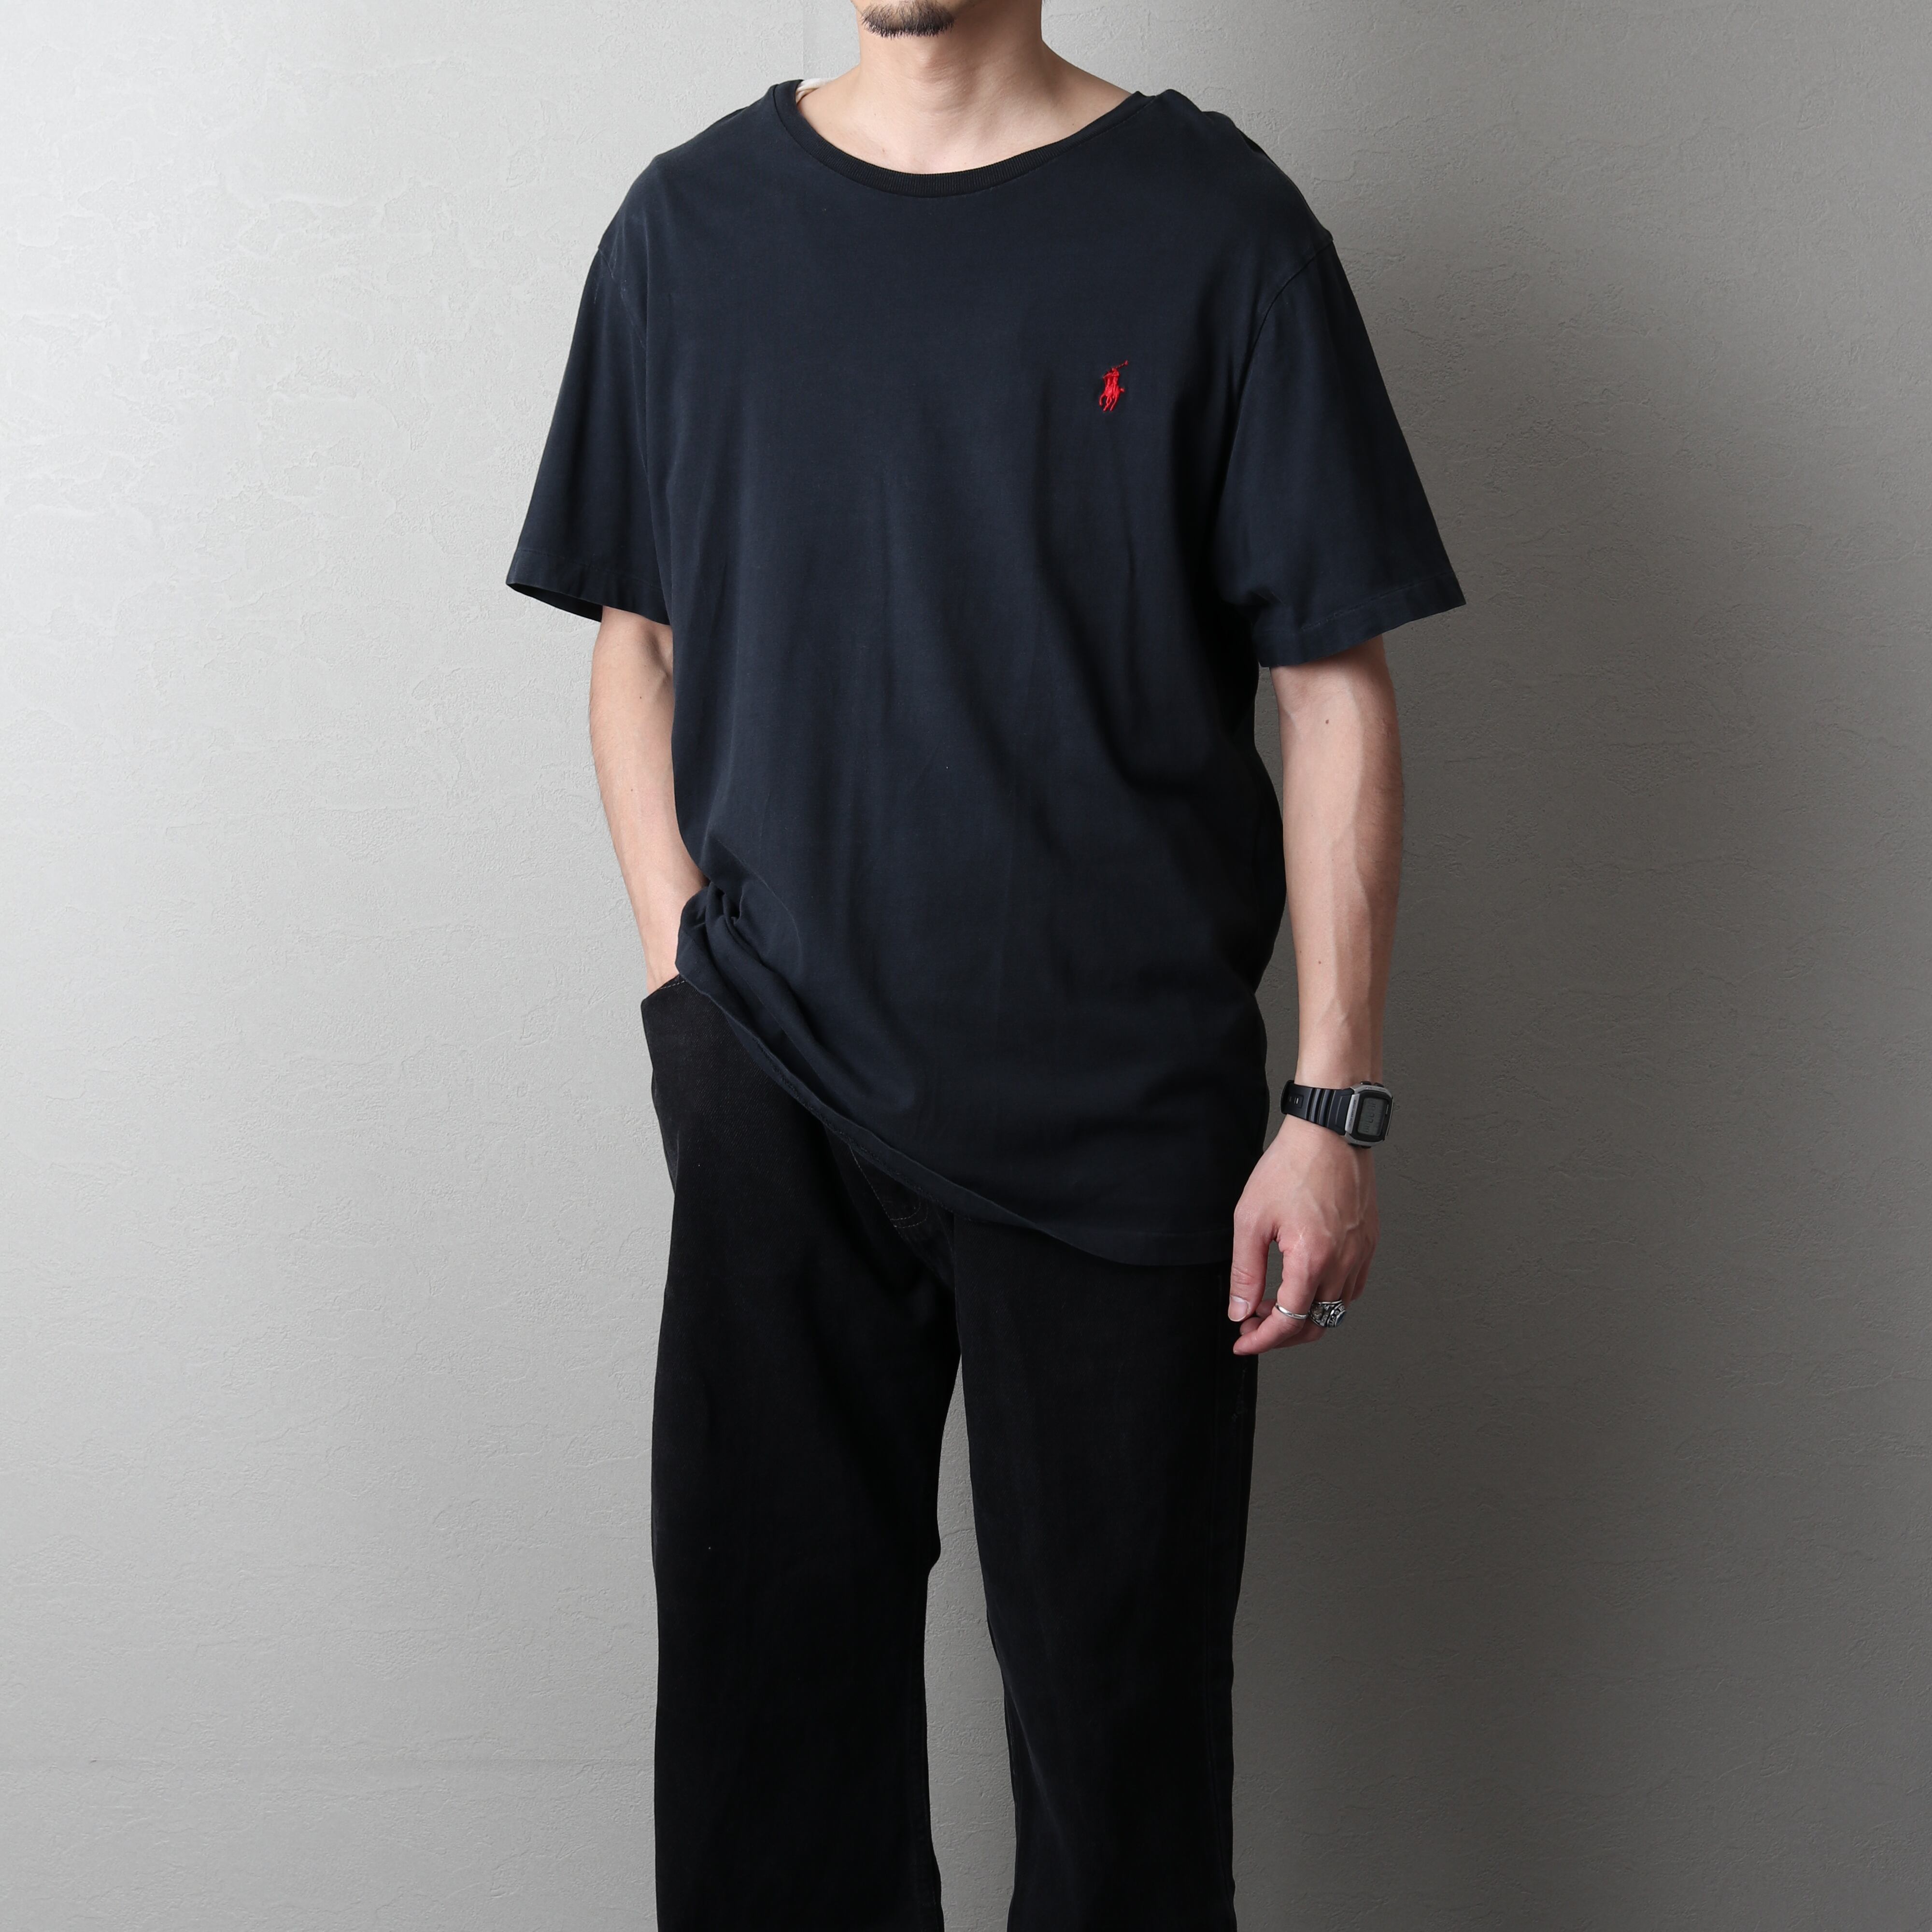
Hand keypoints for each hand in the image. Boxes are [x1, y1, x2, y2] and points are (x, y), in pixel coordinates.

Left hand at [1226, 1116, 1378, 1354]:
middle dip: (1281, 1334)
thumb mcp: (1251, 1219)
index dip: (1262, 1340)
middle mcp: (1344, 1263)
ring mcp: (1361, 1254)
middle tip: (1254, 1324)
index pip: (1289, 1323)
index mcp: (1313, 1260)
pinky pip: (1352, 1288)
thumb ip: (1246, 1272)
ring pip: (1336, 1310)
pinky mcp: (1369, 1243)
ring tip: (1273, 1301)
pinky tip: (1303, 1283)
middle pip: (1315, 1324)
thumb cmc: (1290, 1167)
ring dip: (1303, 1315)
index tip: (1244, 1342)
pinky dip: (1326, 1297)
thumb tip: (1241, 1310)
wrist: (1328, 1133)